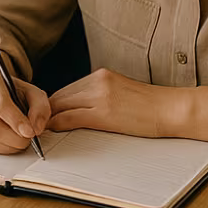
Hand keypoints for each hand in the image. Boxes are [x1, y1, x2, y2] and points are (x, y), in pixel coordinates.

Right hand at [0, 68, 49, 154]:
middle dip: (14, 136)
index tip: (30, 132)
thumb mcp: (34, 93)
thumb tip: (35, 128)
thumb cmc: (16, 94)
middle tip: (28, 137)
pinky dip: (2, 148)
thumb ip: (40, 108)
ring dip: (9, 144)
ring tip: (21, 137)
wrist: (1, 96)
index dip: (15, 120)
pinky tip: (10, 140)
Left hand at [48, 68, 167, 138]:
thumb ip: (98, 95)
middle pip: (60, 95)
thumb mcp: (121, 92)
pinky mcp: (104, 112)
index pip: (67, 89)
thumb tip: (77, 109)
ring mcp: (100, 95)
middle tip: (35, 124)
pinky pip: (72, 118)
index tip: (44, 115)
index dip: (53, 103)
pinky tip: (52, 132)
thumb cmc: (151, 106)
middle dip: (46, 111)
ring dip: (49, 118)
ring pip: (62, 105)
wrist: (172, 109)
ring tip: (40, 130)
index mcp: (101, 75)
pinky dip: (58, 125)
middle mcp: (97, 80)